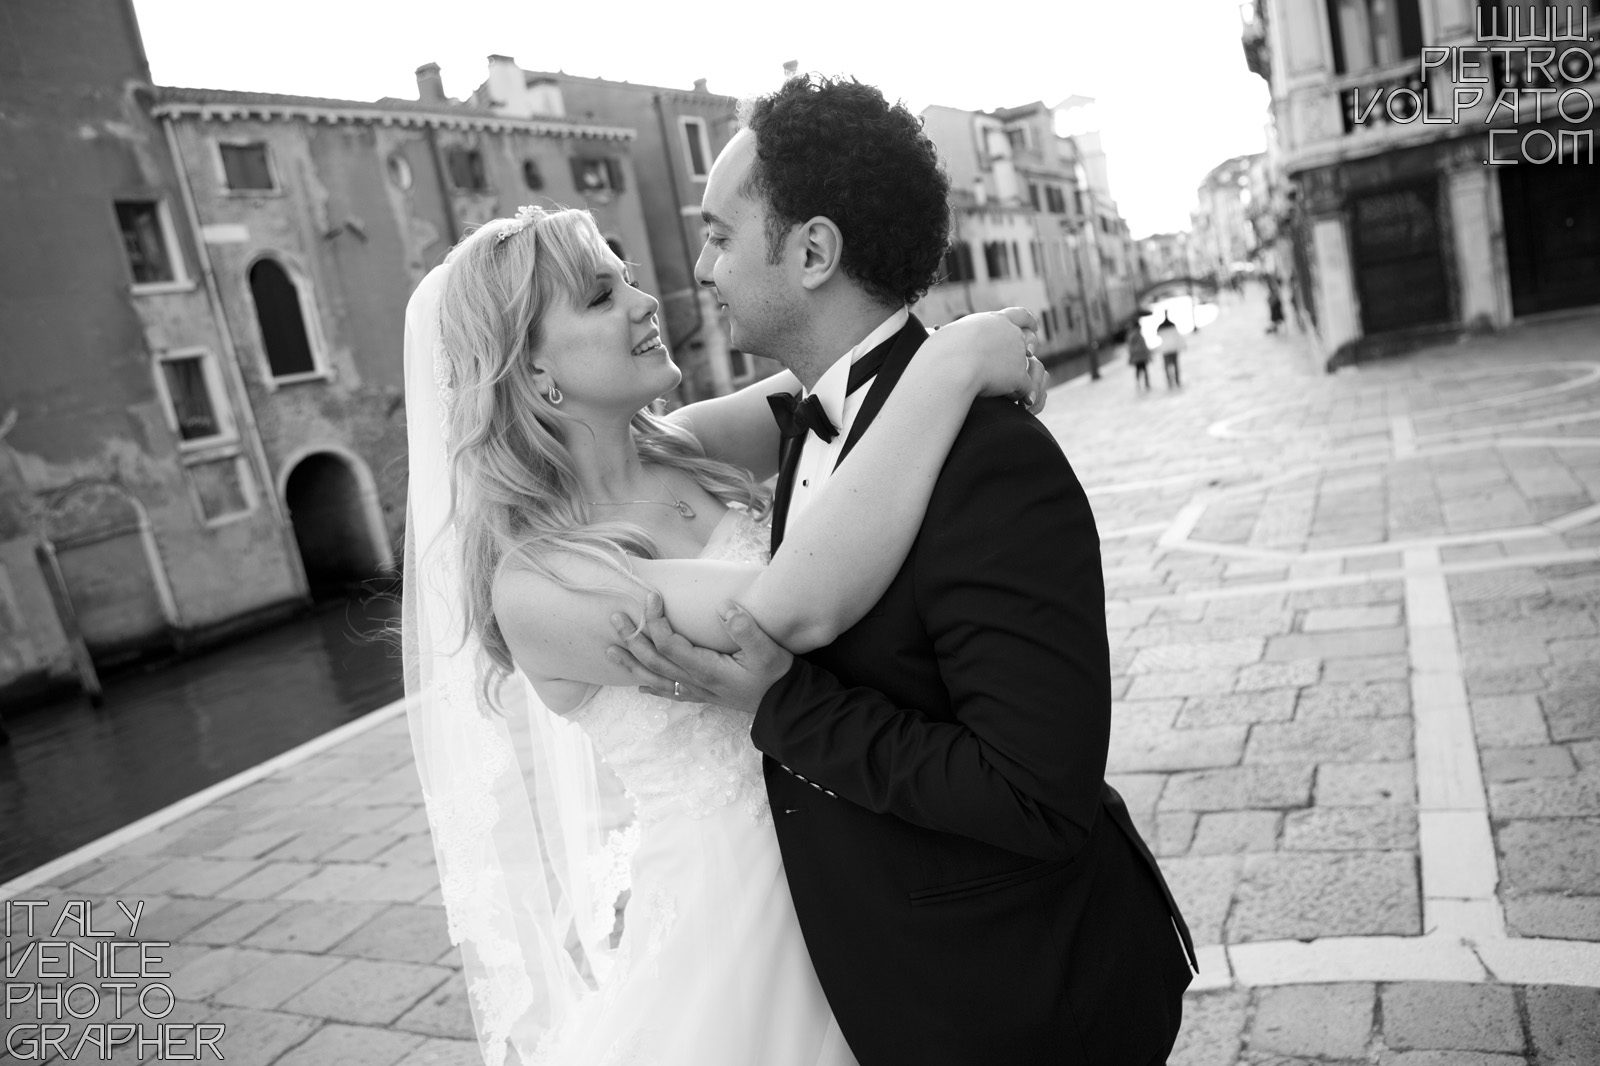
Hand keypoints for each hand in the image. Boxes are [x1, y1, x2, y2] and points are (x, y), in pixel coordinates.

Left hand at [606, 593, 793, 714]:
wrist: (786, 706)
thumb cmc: (777, 676)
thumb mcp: (768, 650)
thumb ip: (746, 629)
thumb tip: (724, 607)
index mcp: (707, 668)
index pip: (669, 643)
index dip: (655, 620)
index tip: (651, 596)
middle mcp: (696, 681)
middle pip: (654, 660)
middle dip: (633, 638)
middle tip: (616, 617)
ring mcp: (697, 691)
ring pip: (655, 678)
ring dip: (632, 664)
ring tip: (610, 651)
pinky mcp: (704, 696)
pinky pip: (670, 693)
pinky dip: (652, 688)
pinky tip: (639, 687)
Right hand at [924, 307, 1042, 408]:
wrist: (951, 365)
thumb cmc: (942, 351)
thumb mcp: (951, 335)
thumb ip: (959, 337)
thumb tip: (944, 339)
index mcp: (994, 321)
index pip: (1018, 315)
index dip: (1028, 321)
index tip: (1033, 326)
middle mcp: (1010, 334)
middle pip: (1028, 339)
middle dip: (1029, 346)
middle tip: (1030, 353)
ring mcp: (1017, 355)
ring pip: (1028, 366)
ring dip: (1023, 376)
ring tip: (1021, 387)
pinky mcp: (1018, 377)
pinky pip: (1026, 387)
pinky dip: (1024, 395)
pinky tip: (1022, 404)